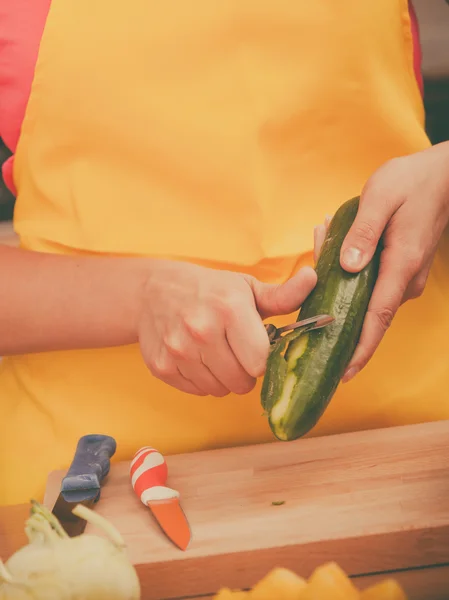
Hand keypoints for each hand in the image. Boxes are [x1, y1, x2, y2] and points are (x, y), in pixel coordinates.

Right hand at [137, 260, 316, 395]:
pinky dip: (201, 380)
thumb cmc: (208, 289)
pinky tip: (197, 358)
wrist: (152, 291)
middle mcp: (201, 330)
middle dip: (244, 372)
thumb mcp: (245, 287)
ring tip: (216, 353)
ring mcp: (178, 351)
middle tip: (236, 351)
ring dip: (223, 377)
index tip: (256, 348)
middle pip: (240, 382)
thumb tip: (313, 279)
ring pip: (219, 390)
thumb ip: (283, 294)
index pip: (260, 362)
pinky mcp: (162, 367)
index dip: (263, 359)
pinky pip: (196, 391)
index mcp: (229, 309)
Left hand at [330, 142, 448, 381]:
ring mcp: (403, 277)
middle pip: (364, 311)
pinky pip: (368, 281)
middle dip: (333, 309)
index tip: (343, 373)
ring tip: (322, 236)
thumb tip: (346, 266)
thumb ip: (362, 233)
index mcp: (400, 266)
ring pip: (363, 294)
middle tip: (310, 285)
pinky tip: (333, 239)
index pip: (377, 319)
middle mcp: (404, 280)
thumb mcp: (381, 198)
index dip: (359, 349)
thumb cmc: (413, 182)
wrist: (443, 176)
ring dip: (336, 279)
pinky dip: (347, 268)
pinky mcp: (398, 270)